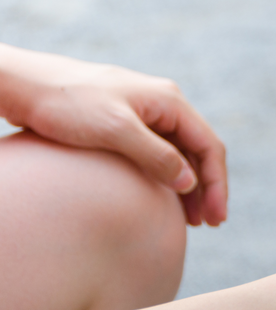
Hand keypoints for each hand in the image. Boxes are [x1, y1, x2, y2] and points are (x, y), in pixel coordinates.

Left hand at [0, 44, 226, 226]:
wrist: (26, 85)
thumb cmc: (68, 103)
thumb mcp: (115, 131)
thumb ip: (156, 156)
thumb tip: (190, 182)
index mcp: (170, 101)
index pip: (209, 146)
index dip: (217, 184)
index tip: (216, 217)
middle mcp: (164, 105)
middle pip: (199, 150)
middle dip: (208, 187)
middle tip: (209, 223)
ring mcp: (146, 114)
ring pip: (180, 153)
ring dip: (189, 185)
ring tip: (191, 218)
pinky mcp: (126, 123)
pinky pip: (159, 153)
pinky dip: (167, 177)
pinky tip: (163, 199)